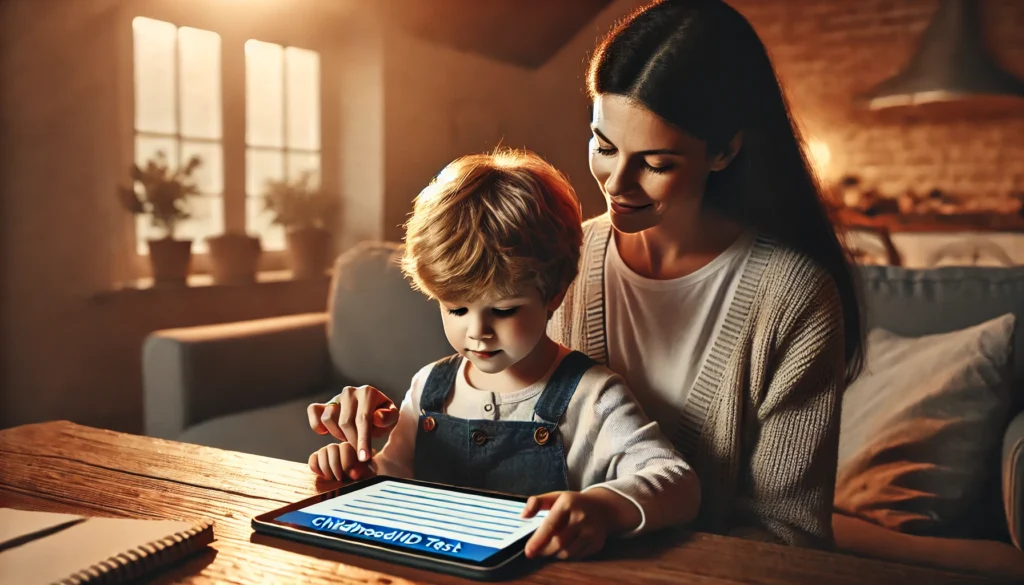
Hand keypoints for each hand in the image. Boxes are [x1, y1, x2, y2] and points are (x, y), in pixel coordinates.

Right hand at [307, 386, 398, 461]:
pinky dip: (316, 423)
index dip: (363, 440)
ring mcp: (336, 397)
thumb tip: (376, 417)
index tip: (363, 458)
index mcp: (368, 392)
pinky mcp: (324, 403)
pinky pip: (314, 411)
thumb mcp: (392, 418)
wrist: (373, 411)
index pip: (363, 419)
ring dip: (338, 434)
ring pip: (329, 418)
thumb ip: (388, 417)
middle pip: (345, 422)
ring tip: (349, 438)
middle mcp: (350, 392)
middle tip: (359, 453)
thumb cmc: (383, 418)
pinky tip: (324, 432)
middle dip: (352, 441)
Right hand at [308, 442, 375, 481]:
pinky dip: (316, 467)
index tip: (351, 475)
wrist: (354, 487)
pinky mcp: (317, 460)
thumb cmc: (362, 481)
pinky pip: (313, 459)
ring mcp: (328, 453)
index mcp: (354, 448)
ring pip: (322, 452)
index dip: (346, 462)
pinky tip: (323, 476)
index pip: (345, 447)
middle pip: (332, 448)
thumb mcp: (367, 476)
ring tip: (332, 478)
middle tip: (339, 478)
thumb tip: (354, 473)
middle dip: (335, 466)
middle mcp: (340, 447)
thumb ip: (361, 472)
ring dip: (326, 468)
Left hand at [521, 489, 635, 560]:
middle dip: (544, 550)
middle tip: (537, 551)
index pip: (550, 525)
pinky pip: (577, 556)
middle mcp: (581, 517)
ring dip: (555, 553)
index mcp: (568, 503)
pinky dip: (567, 555)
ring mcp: (591, 531)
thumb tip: (523, 515)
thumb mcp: (555, 497)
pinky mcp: (597, 543)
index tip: (528, 551)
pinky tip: (565, 547)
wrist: (602, 508)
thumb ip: (537, 502)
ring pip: (567, 552)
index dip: (538, 540)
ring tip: (551, 546)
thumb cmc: (573, 503)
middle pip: (558, 543)